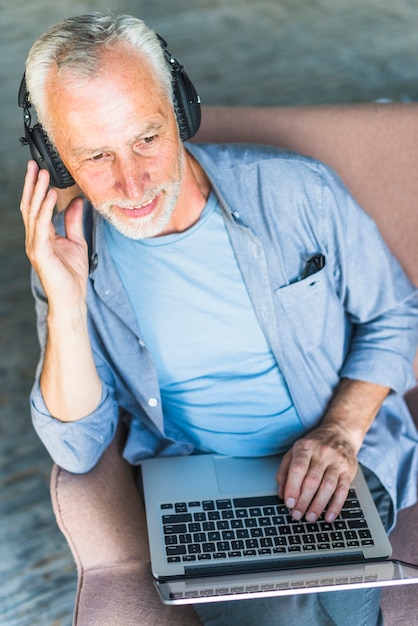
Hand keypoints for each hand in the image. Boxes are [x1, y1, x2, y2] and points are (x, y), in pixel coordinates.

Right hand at [20, 161, 87, 310]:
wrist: (71, 298)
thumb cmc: (72, 275)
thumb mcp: (77, 241)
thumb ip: (74, 222)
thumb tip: (76, 202)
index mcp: (42, 236)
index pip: (36, 207)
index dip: (37, 188)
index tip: (40, 170)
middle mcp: (34, 238)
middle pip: (30, 206)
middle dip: (31, 184)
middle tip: (34, 164)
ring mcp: (35, 245)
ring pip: (33, 212)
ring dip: (37, 191)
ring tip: (42, 173)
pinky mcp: (40, 252)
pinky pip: (42, 225)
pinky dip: (46, 209)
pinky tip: (50, 195)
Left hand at [276, 423, 357, 522]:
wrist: (340, 433)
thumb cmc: (314, 445)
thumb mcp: (295, 451)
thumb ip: (285, 470)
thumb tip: (281, 494)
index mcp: (305, 447)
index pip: (298, 469)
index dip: (292, 488)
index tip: (289, 503)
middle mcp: (322, 453)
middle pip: (312, 480)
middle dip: (303, 501)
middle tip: (297, 515)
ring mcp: (337, 462)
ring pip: (327, 487)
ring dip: (318, 506)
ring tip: (310, 518)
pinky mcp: (349, 470)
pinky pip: (343, 491)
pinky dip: (336, 506)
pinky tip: (329, 517)